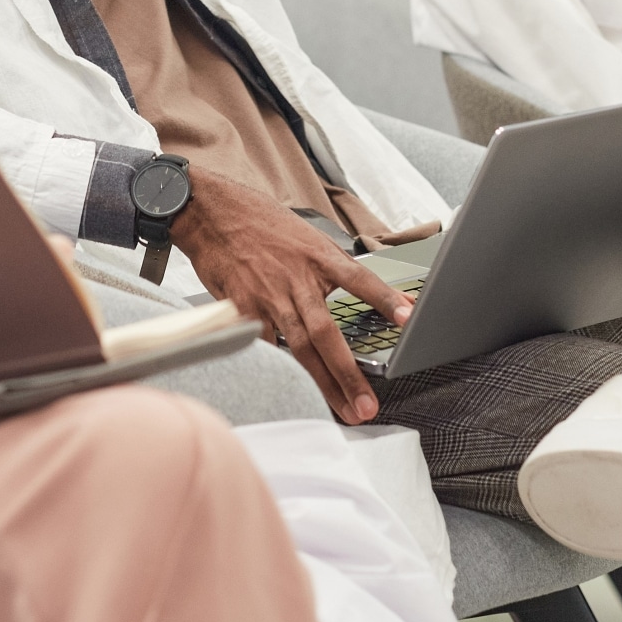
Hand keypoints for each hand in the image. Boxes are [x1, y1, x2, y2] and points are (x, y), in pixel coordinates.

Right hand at [170, 168, 409, 423]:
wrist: (213, 213)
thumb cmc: (260, 222)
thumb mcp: (306, 235)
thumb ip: (333, 266)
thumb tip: (363, 288)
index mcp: (318, 256)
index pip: (359, 279)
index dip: (385, 298)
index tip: (408, 318)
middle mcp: (296, 279)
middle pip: (328, 333)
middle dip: (349, 374)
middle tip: (367, 405)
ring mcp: (269, 297)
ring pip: (300, 348)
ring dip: (322, 383)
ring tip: (341, 408)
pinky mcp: (244, 309)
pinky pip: (266, 346)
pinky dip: (281, 369)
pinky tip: (294, 389)